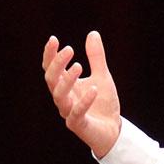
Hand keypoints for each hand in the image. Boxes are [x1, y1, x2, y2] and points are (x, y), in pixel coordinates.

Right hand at [42, 31, 121, 157]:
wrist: (113, 130)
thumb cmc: (103, 103)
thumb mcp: (102, 76)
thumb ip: (96, 57)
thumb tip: (92, 33)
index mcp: (65, 85)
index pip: (51, 68)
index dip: (50, 55)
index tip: (54, 40)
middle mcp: (63, 97)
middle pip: (51, 80)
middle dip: (57, 64)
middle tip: (69, 49)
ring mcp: (68, 111)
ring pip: (59, 96)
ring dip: (67, 80)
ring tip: (79, 66)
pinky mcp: (78, 124)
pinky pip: (76, 113)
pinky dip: (83, 102)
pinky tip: (93, 89)